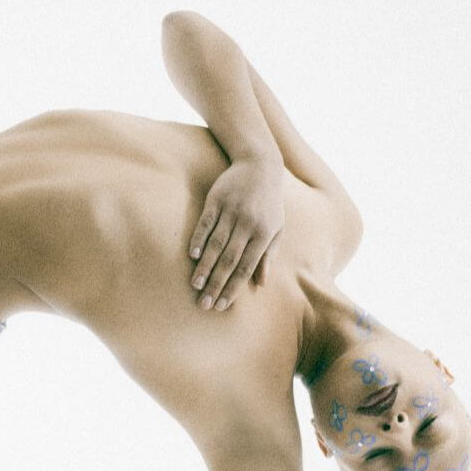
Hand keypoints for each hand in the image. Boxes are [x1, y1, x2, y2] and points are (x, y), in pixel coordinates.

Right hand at [189, 157, 284, 310]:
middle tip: (204, 303)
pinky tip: (193, 255)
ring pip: (216, 244)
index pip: (246, 268)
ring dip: (205, 267)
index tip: (222, 305)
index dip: (233, 288)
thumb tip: (261, 283)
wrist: (260, 165)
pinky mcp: (216, 200)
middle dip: (216, 284)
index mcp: (263, 235)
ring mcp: (231, 212)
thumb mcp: (277, 227)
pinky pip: (206, 223)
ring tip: (195, 285)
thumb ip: (268, 255)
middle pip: (229, 260)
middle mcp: (247, 225)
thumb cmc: (270, 202)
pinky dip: (199, 239)